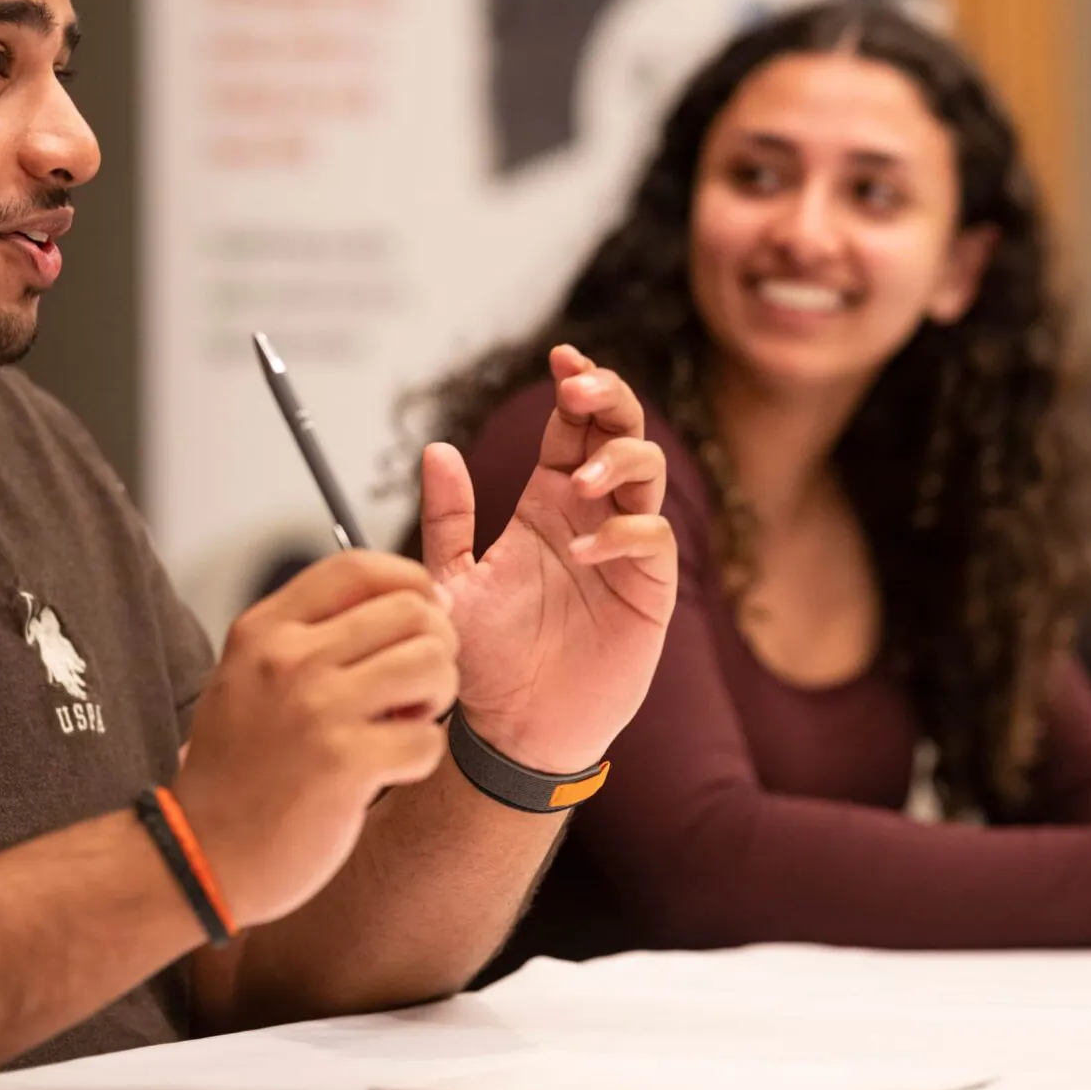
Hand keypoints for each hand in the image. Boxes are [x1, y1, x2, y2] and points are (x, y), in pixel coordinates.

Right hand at [172, 553, 455, 928]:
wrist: (201, 855)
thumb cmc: (238, 770)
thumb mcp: (249, 677)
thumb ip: (312, 635)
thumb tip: (410, 603)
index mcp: (264, 631)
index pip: (357, 566)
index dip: (408, 582)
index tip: (422, 611)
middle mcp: (289, 660)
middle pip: (412, 611)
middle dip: (436, 646)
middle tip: (417, 684)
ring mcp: (317, 710)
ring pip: (432, 663)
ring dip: (436, 695)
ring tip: (405, 721)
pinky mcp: (345, 765)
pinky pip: (428, 740)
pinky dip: (419, 758)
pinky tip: (386, 770)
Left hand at [419, 345, 677, 775]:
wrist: (514, 730)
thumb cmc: (485, 659)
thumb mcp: (449, 583)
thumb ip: (446, 519)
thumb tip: (436, 450)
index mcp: (548, 500)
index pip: (573, 424)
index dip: (575, 383)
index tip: (559, 358)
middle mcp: (592, 514)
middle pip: (621, 429)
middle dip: (608, 397)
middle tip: (578, 387)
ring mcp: (624, 549)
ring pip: (648, 471)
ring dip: (619, 458)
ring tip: (582, 478)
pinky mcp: (648, 590)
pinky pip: (654, 538)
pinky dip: (626, 531)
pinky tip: (586, 549)